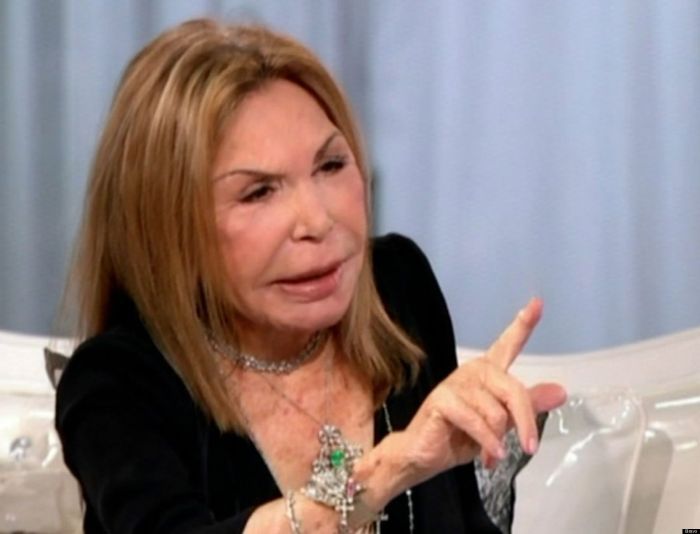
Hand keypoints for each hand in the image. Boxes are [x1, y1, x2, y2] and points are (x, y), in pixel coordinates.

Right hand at [397, 298, 566, 486]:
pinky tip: (489, 456)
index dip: (523, 324)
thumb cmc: (460, 437)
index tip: (537, 303)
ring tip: (491, 453)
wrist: (424, 455)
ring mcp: (456, 383)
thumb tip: (562, 392)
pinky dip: (488, 443)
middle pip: (514, 390)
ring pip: (497, 412)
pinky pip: (478, 422)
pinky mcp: (443, 399)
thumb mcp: (502, 424)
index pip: (508, 344)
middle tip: (530, 448)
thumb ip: (529, 406)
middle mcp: (473, 372)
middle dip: (526, 423)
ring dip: (498, 440)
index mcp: (487, 373)